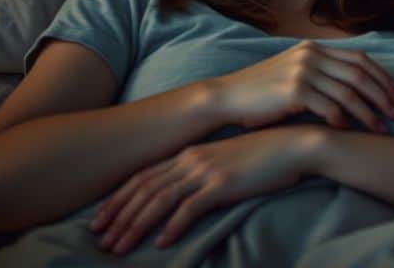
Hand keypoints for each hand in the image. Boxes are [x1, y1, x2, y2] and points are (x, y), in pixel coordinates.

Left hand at [88, 126, 327, 252]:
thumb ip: (204, 175)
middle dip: (118, 215)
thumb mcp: (226, 161)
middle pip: (144, 189)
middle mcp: (191, 159)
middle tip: (98, 238)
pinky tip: (161, 243)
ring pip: (159, 200)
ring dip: (136, 225)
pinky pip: (190, 208)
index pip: (143, 176)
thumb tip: (187, 197)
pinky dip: (172, 227)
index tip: (100, 218)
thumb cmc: (264, 155)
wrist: (295, 145)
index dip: (118, 198)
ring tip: (119, 247)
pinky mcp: (223, 184)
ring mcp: (206, 171)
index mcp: (189, 153)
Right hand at [209, 40, 393, 132]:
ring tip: (382, 128)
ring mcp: (303, 71)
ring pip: (349, 93)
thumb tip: (353, 87)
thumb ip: (321, 73)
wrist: (227, 97)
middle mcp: (312, 55)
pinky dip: (343, 120)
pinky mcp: (294, 91)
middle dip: (384, 95)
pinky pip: (329, 107)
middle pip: (360, 75)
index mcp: (315, 48)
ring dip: (369, 113)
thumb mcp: (294, 71)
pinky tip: (350, 131)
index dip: (383, 77)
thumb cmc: (262, 91)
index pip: (361, 59)